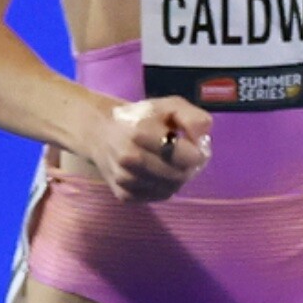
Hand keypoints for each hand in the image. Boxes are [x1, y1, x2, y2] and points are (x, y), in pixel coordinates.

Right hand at [84, 93, 211, 201]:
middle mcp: (130, 158)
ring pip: (170, 189)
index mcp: (142, 132)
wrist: (100, 132)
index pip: (187, 157)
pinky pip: (157, 197)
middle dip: (187, 167)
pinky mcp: (123, 195)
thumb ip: (193, 118)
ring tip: (168, 162)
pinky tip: (156, 173)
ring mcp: (125, 179)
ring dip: (176, 178)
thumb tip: (202, 138)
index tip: (191, 145)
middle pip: (180, 175)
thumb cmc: (141, 117)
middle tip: (181, 155)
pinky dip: (163, 187)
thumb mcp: (169, 106)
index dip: (196, 152)